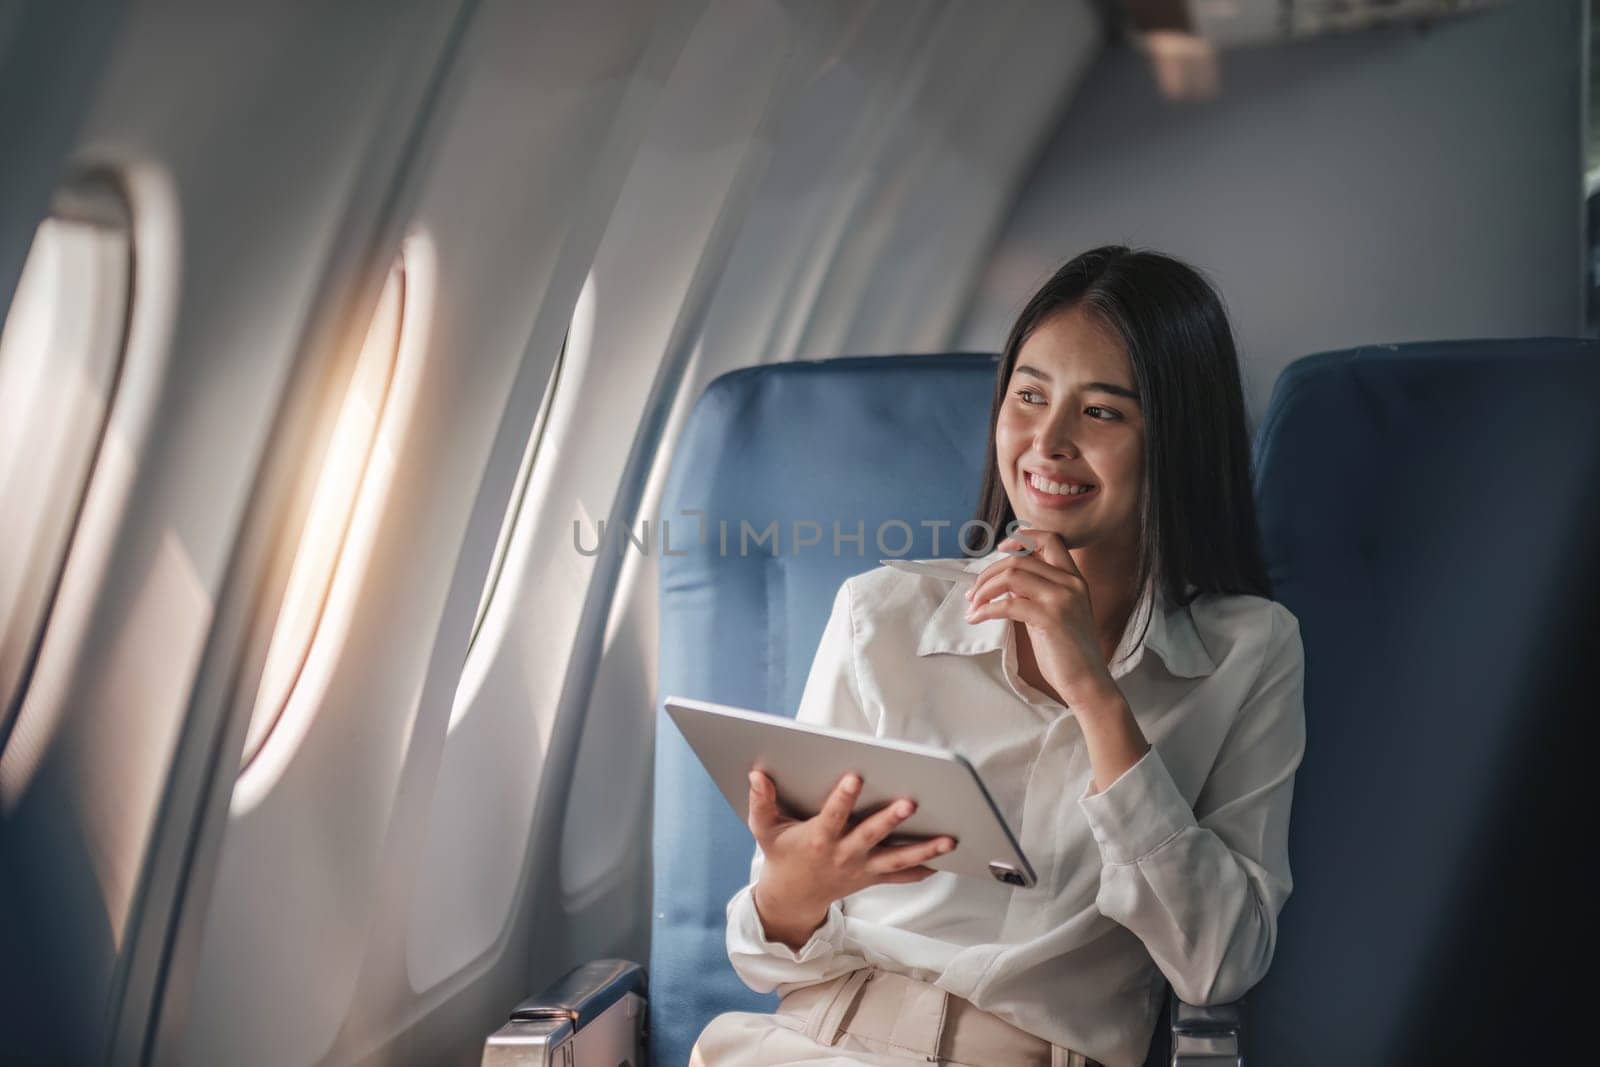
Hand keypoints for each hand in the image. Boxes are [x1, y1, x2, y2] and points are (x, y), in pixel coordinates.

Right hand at [747, 770, 955, 947]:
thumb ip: (761, 802)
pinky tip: (945, 859)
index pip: (833, 815)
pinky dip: (923, 870)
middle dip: (890, 820)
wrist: (792, 897)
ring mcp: (861, 868)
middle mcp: (844, 854)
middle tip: (910, 803)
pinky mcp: (872, 877)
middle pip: (871, 836)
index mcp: (819, 839)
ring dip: (923, 850)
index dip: (843, 797)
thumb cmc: (781, 854)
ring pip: (896, 859)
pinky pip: (901, 876)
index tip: (855, 777)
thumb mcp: (765, 830)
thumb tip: (757, 774)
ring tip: (948, 840)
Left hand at [963, 528, 1121, 713]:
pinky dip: (985, 609)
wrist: (1087, 681)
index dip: (1023, 538)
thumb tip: (1006, 580)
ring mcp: (1062, 599)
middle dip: (989, 572)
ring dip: (984, 589)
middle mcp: (1071, 583)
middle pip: (1020, 558)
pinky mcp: (1049, 617)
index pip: (1050, 540)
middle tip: (973, 591)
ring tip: (972, 604)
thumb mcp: (1055, 613)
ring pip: (1011, 575)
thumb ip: (1036, 592)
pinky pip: (1007, 603)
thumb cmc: (1068, 652)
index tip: (1001, 548)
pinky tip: (976, 618)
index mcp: (1075, 579)